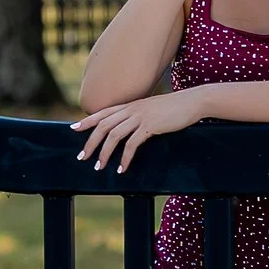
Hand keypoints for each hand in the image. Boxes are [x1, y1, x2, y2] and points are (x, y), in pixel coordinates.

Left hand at [70, 92, 204, 171]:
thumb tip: (136, 125)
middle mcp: (131, 110)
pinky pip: (132, 144)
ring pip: (113, 136)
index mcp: (131, 105)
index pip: (103, 113)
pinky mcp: (150, 126)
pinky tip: (123, 167)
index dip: (87, 121)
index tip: (74, 129)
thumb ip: (142, 114)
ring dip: (104, 153)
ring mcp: (140, 117)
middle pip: (103, 126)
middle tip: (83, 157)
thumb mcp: (154, 108)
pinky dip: (125, 158)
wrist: (194, 101)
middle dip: (90, 143)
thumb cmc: (178, 106)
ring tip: (100, 167)